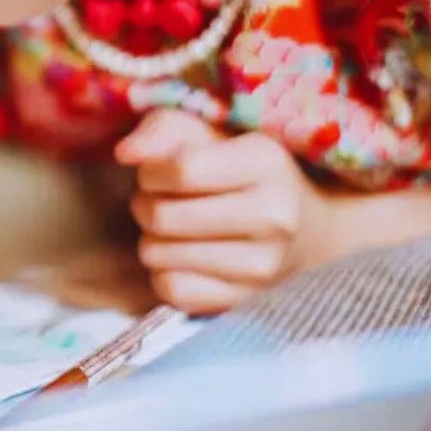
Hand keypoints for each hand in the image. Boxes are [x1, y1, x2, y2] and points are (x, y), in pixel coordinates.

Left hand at [115, 109, 327, 315]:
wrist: (304, 228)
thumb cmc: (238, 169)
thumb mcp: (205, 132)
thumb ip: (161, 131)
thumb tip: (126, 153)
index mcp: (266, 163)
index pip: (181, 170)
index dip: (150, 172)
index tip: (155, 172)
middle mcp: (274, 217)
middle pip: (162, 217)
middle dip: (145, 204)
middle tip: (159, 200)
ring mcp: (263, 265)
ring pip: (158, 255)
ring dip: (152, 239)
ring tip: (174, 226)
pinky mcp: (245, 299)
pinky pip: (170, 289)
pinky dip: (164, 272)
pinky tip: (183, 257)